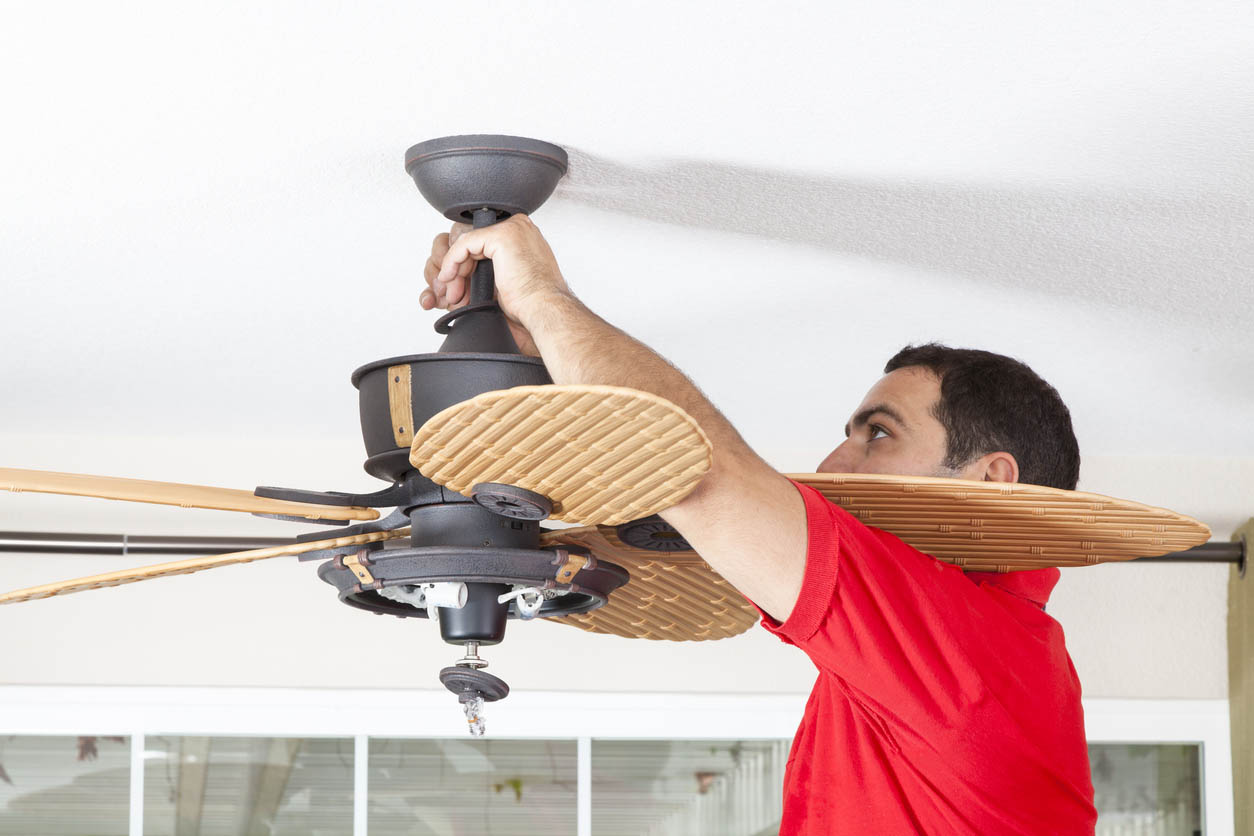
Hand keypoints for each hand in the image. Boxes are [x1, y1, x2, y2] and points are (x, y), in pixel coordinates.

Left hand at [420, 214, 571, 356]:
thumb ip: (493, 269)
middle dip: (459, 270)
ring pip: (468, 244)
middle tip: (453, 294)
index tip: (459, 289)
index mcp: (524, 236)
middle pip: (475, 243)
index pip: (485, 245)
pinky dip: (452, 262)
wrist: (544, 310)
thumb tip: (468, 274)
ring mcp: (512, 228)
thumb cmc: (533, 303)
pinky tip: (449, 278)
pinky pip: (464, 244)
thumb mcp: (509, 280)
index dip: (469, 267)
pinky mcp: (500, 236)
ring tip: (453, 294)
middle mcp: (520, 228)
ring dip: (454, 270)